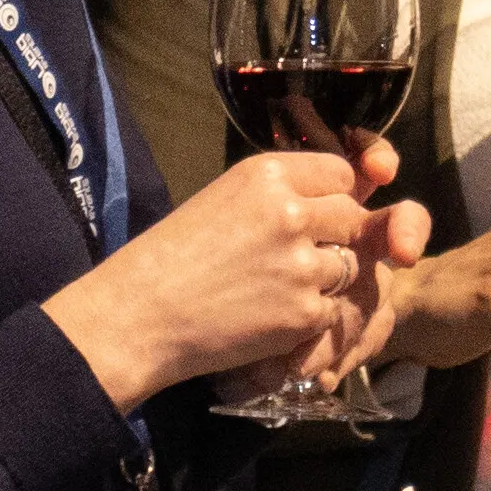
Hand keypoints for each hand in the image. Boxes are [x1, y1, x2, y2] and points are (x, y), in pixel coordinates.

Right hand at [43, 139, 431, 410]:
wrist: (138, 315)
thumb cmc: (171, 256)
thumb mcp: (224, 199)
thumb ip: (281, 194)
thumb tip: (341, 192)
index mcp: (268, 174)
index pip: (341, 173)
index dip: (333, 196)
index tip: (314, 215)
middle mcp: (291, 212)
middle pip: (352, 217)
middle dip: (335, 237)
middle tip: (293, 259)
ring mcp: (301, 264)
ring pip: (348, 265)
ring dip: (323, 280)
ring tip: (274, 289)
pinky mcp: (304, 312)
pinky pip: (334, 309)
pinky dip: (310, 318)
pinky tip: (269, 317)